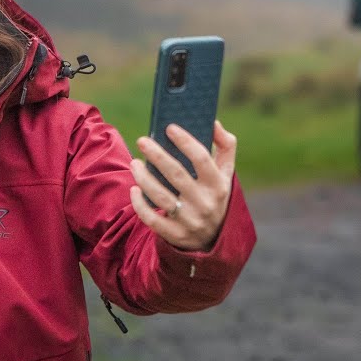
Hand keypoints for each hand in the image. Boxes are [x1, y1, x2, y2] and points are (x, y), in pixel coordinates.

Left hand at [129, 120, 237, 251]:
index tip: (169, 128)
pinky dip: (140, 204)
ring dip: (144, 178)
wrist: (214, 239)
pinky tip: (134, 189)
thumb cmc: (215, 194)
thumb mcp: (227, 173)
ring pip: (161, 197)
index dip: (185, 142)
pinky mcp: (175, 234)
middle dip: (157, 155)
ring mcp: (190, 221)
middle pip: (177, 175)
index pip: (202, 159)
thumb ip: (226, 146)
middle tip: (143, 141)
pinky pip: (152, 219)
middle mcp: (205, 203)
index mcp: (219, 185)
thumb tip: (213, 122)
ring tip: (134, 163)